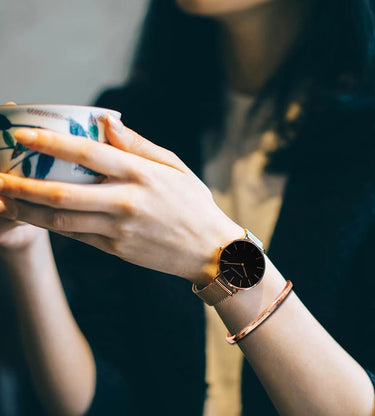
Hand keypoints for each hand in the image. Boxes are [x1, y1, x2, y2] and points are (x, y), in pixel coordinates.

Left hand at [0, 116, 242, 283]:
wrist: (210, 251)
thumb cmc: (195, 204)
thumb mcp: (175, 167)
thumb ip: (139, 145)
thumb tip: (106, 122)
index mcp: (142, 175)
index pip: (87, 154)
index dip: (50, 143)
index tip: (21, 135)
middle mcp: (126, 202)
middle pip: (63, 194)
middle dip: (22, 186)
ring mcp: (119, 230)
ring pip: (62, 220)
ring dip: (27, 211)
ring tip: (3, 200)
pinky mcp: (116, 249)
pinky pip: (77, 236)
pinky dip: (51, 226)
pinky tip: (35, 217)